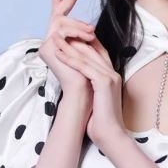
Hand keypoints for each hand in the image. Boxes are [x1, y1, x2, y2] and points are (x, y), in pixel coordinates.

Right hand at [38, 0, 96, 102]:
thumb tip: (91, 28)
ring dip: (79, 24)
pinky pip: (62, 31)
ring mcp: (47, 45)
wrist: (84, 93)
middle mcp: (50, 42)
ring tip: (92, 31)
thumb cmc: (89, 76)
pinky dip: (76, 32)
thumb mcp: (90, 51)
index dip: (64, 1)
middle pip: (58, 15)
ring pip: (61, 21)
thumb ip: (85, 38)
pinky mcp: (48, 48)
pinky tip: (88, 35)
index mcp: (59, 43)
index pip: (60, 17)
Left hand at [54, 34, 126, 152]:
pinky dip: (70, 58)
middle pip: (92, 48)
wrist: (110, 134)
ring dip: (69, 45)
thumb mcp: (96, 99)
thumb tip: (77, 83)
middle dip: (74, 39)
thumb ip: (90, 87)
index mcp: (112, 75)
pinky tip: (58, 53)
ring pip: (87, 55)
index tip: (67, 37)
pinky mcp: (103, 82)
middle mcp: (112, 72)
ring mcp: (110, 76)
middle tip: (58, 33)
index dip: (82, 42)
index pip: (98, 51)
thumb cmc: (101, 121)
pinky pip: (84, 66)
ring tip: (54, 39)